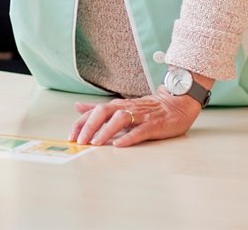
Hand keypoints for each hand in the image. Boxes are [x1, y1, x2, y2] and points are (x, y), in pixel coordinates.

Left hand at [70, 89, 201, 146]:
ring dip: (106, 131)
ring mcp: (140, 116)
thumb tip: (77, 106)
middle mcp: (126, 108)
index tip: (71, 136)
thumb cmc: (147, 108)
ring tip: (96, 143)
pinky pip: (140, 130)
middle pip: (104, 112)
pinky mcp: (154, 125)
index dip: (81, 123)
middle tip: (79, 141)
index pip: (94, 111)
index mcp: (117, 105)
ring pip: (120, 119)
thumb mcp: (120, 106)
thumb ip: (99, 108)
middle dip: (89, 126)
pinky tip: (120, 145)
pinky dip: (129, 137)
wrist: (177, 103)